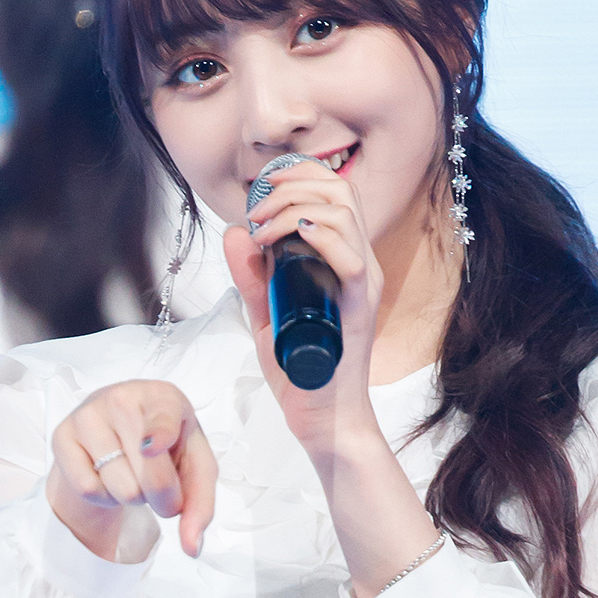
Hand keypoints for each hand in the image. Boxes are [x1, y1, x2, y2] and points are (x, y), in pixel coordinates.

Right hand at [47, 379, 216, 561]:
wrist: (118, 428)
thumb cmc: (166, 447)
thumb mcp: (194, 468)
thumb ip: (200, 506)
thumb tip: (192, 548)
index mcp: (164, 398)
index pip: (161, 421)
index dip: (159, 436)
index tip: (152, 446)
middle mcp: (123, 398)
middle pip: (150, 477)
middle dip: (162, 498)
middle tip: (158, 485)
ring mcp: (88, 414)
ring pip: (121, 490)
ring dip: (133, 498)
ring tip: (131, 474)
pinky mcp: (62, 435)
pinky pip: (89, 490)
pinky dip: (104, 497)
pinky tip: (107, 476)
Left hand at [223, 155, 383, 450]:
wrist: (324, 422)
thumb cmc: (302, 372)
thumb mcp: (267, 316)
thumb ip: (252, 279)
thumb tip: (234, 233)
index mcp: (344, 259)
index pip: (334, 192)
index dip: (298, 176)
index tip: (260, 191)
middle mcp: (360, 265)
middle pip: (340, 192)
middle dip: (291, 186)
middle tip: (256, 212)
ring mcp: (363, 286)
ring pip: (345, 215)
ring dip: (295, 209)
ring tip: (262, 231)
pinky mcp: (359, 310)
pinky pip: (352, 259)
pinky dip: (323, 237)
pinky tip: (294, 236)